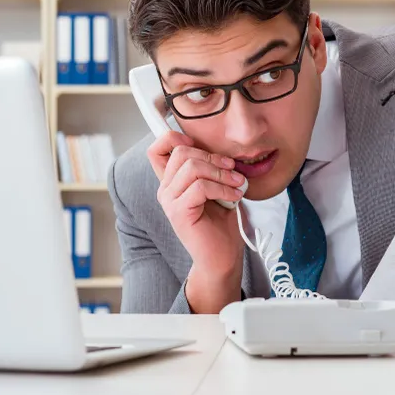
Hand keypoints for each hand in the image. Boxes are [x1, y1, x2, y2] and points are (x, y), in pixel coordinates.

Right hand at [147, 131, 246, 312]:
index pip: (157, 148)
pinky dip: (222, 187)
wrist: (222, 257)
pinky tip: (235, 195)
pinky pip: (200, 187)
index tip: (202, 147)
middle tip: (232, 169)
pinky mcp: (178, 212)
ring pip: (192, 168)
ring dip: (221, 173)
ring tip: (237, 183)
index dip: (175, 138)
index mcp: (172, 181)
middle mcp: (165, 189)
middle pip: (181, 152)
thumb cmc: (221, 223)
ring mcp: (169, 201)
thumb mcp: (217, 187)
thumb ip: (210, 168)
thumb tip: (221, 149)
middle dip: (212, 157)